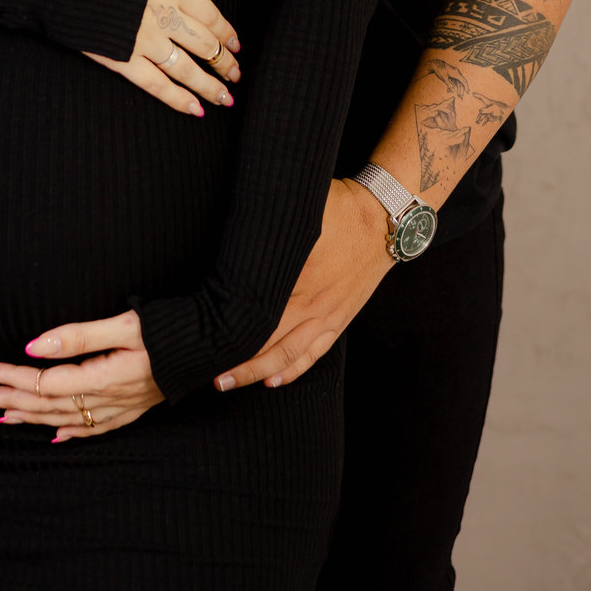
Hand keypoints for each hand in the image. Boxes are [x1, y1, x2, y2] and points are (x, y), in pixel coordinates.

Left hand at [0, 310, 163, 442]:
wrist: (215, 341)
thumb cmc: (171, 328)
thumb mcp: (125, 323)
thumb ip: (79, 336)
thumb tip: (34, 346)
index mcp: (105, 378)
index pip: (46, 383)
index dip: (12, 377)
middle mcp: (111, 399)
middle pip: (51, 405)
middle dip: (12, 399)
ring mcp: (123, 407)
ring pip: (67, 419)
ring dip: (32, 417)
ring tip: (2, 415)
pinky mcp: (134, 407)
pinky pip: (94, 428)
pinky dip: (70, 431)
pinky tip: (55, 435)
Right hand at [84, 0, 241, 117]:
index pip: (212, 17)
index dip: (228, 34)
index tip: (237, 45)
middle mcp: (165, 17)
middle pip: (206, 45)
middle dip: (224, 63)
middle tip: (235, 75)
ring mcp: (146, 41)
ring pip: (188, 69)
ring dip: (210, 86)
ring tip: (225, 98)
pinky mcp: (124, 60)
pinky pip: (157, 85)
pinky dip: (179, 99)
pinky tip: (196, 109)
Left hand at [214, 178, 392, 391]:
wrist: (385, 221)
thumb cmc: (340, 207)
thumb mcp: (304, 210)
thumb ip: (273, 224)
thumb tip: (241, 220)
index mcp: (297, 275)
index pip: (256, 312)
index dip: (229, 330)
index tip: (205, 339)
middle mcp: (311, 303)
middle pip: (266, 342)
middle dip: (235, 361)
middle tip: (206, 372)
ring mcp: (327, 316)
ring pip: (288, 355)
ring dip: (257, 373)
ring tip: (228, 383)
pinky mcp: (339, 320)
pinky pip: (314, 354)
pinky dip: (292, 371)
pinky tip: (272, 382)